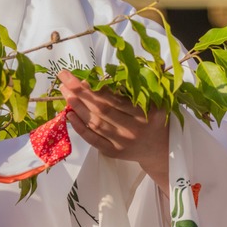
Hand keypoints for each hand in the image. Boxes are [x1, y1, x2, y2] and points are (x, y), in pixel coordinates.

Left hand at [58, 70, 169, 190]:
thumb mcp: (153, 100)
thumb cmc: (153, 118)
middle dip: (80, 92)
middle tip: (64, 77)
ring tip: (64, 91)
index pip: (115, 99)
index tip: (81, 75)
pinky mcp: (113, 152)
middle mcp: (132, 129)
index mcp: (143, 113)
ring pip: (95, 123)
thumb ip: (135, 86)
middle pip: (102, 109)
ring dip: (77, 106)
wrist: (162, 148)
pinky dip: (80, 128)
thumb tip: (106, 74)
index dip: (96, 87)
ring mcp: (122, 143)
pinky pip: (93, 140)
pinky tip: (69, 114)